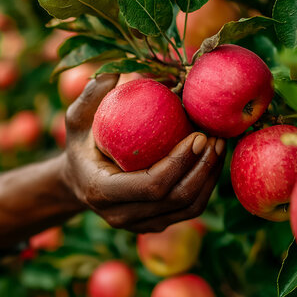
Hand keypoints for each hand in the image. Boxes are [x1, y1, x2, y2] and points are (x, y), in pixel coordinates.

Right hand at [61, 74, 225, 232]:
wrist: (77, 180)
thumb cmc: (80, 142)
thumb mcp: (77, 117)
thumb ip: (93, 94)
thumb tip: (120, 71)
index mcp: (101, 191)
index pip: (151, 185)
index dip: (179, 163)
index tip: (198, 135)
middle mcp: (121, 215)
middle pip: (175, 199)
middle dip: (202, 168)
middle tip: (215, 137)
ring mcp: (140, 225)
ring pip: (188, 208)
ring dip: (209, 177)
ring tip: (219, 146)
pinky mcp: (155, 224)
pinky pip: (189, 209)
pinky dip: (206, 185)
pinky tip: (212, 159)